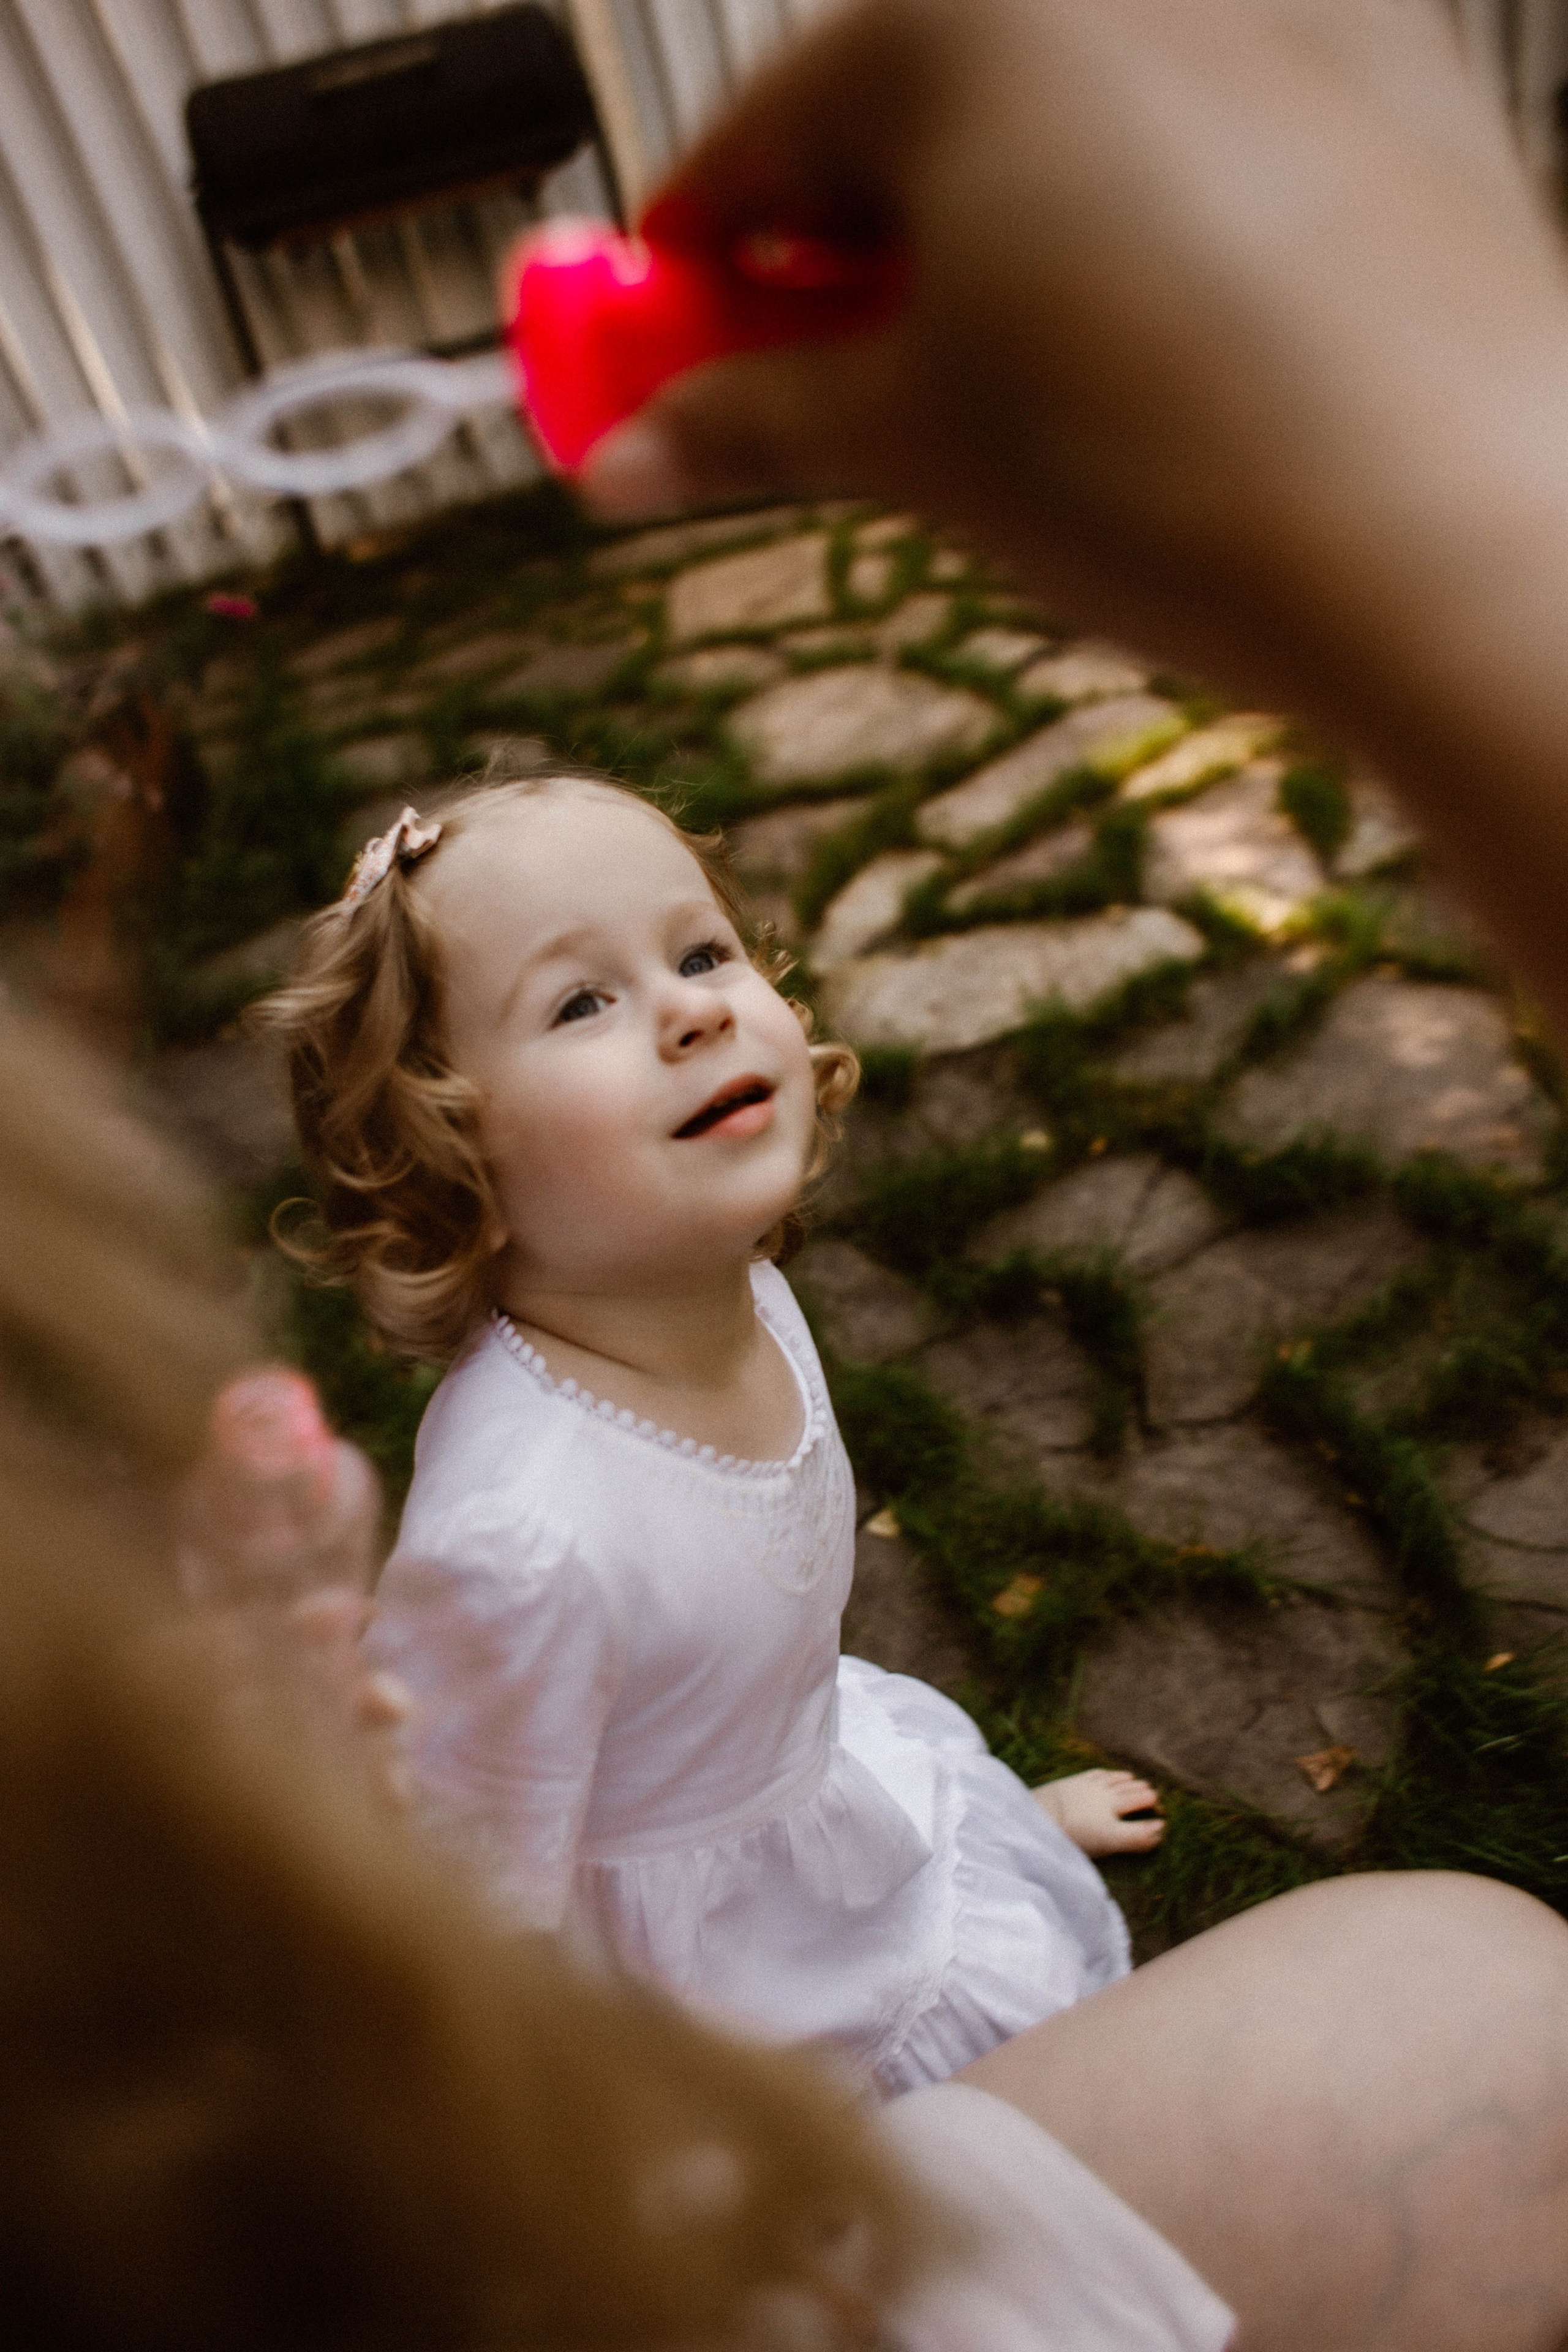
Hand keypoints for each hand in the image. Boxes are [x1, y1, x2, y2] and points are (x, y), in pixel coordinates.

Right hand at [583, 1, 1567, 716]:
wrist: (1470, 543)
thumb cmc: (1179, 478)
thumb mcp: (916, 451)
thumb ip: (747, 425)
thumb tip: (627, 455)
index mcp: (964, 17)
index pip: (758, 141)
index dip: (692, 266)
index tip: (668, 344)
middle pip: (908, 108)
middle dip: (848, 252)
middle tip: (836, 385)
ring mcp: (1268, 6)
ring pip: (1058, 117)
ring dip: (992, 234)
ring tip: (1017, 393)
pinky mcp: (1389, 76)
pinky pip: (1197, 131)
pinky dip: (1137, 218)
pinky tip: (1160, 349)